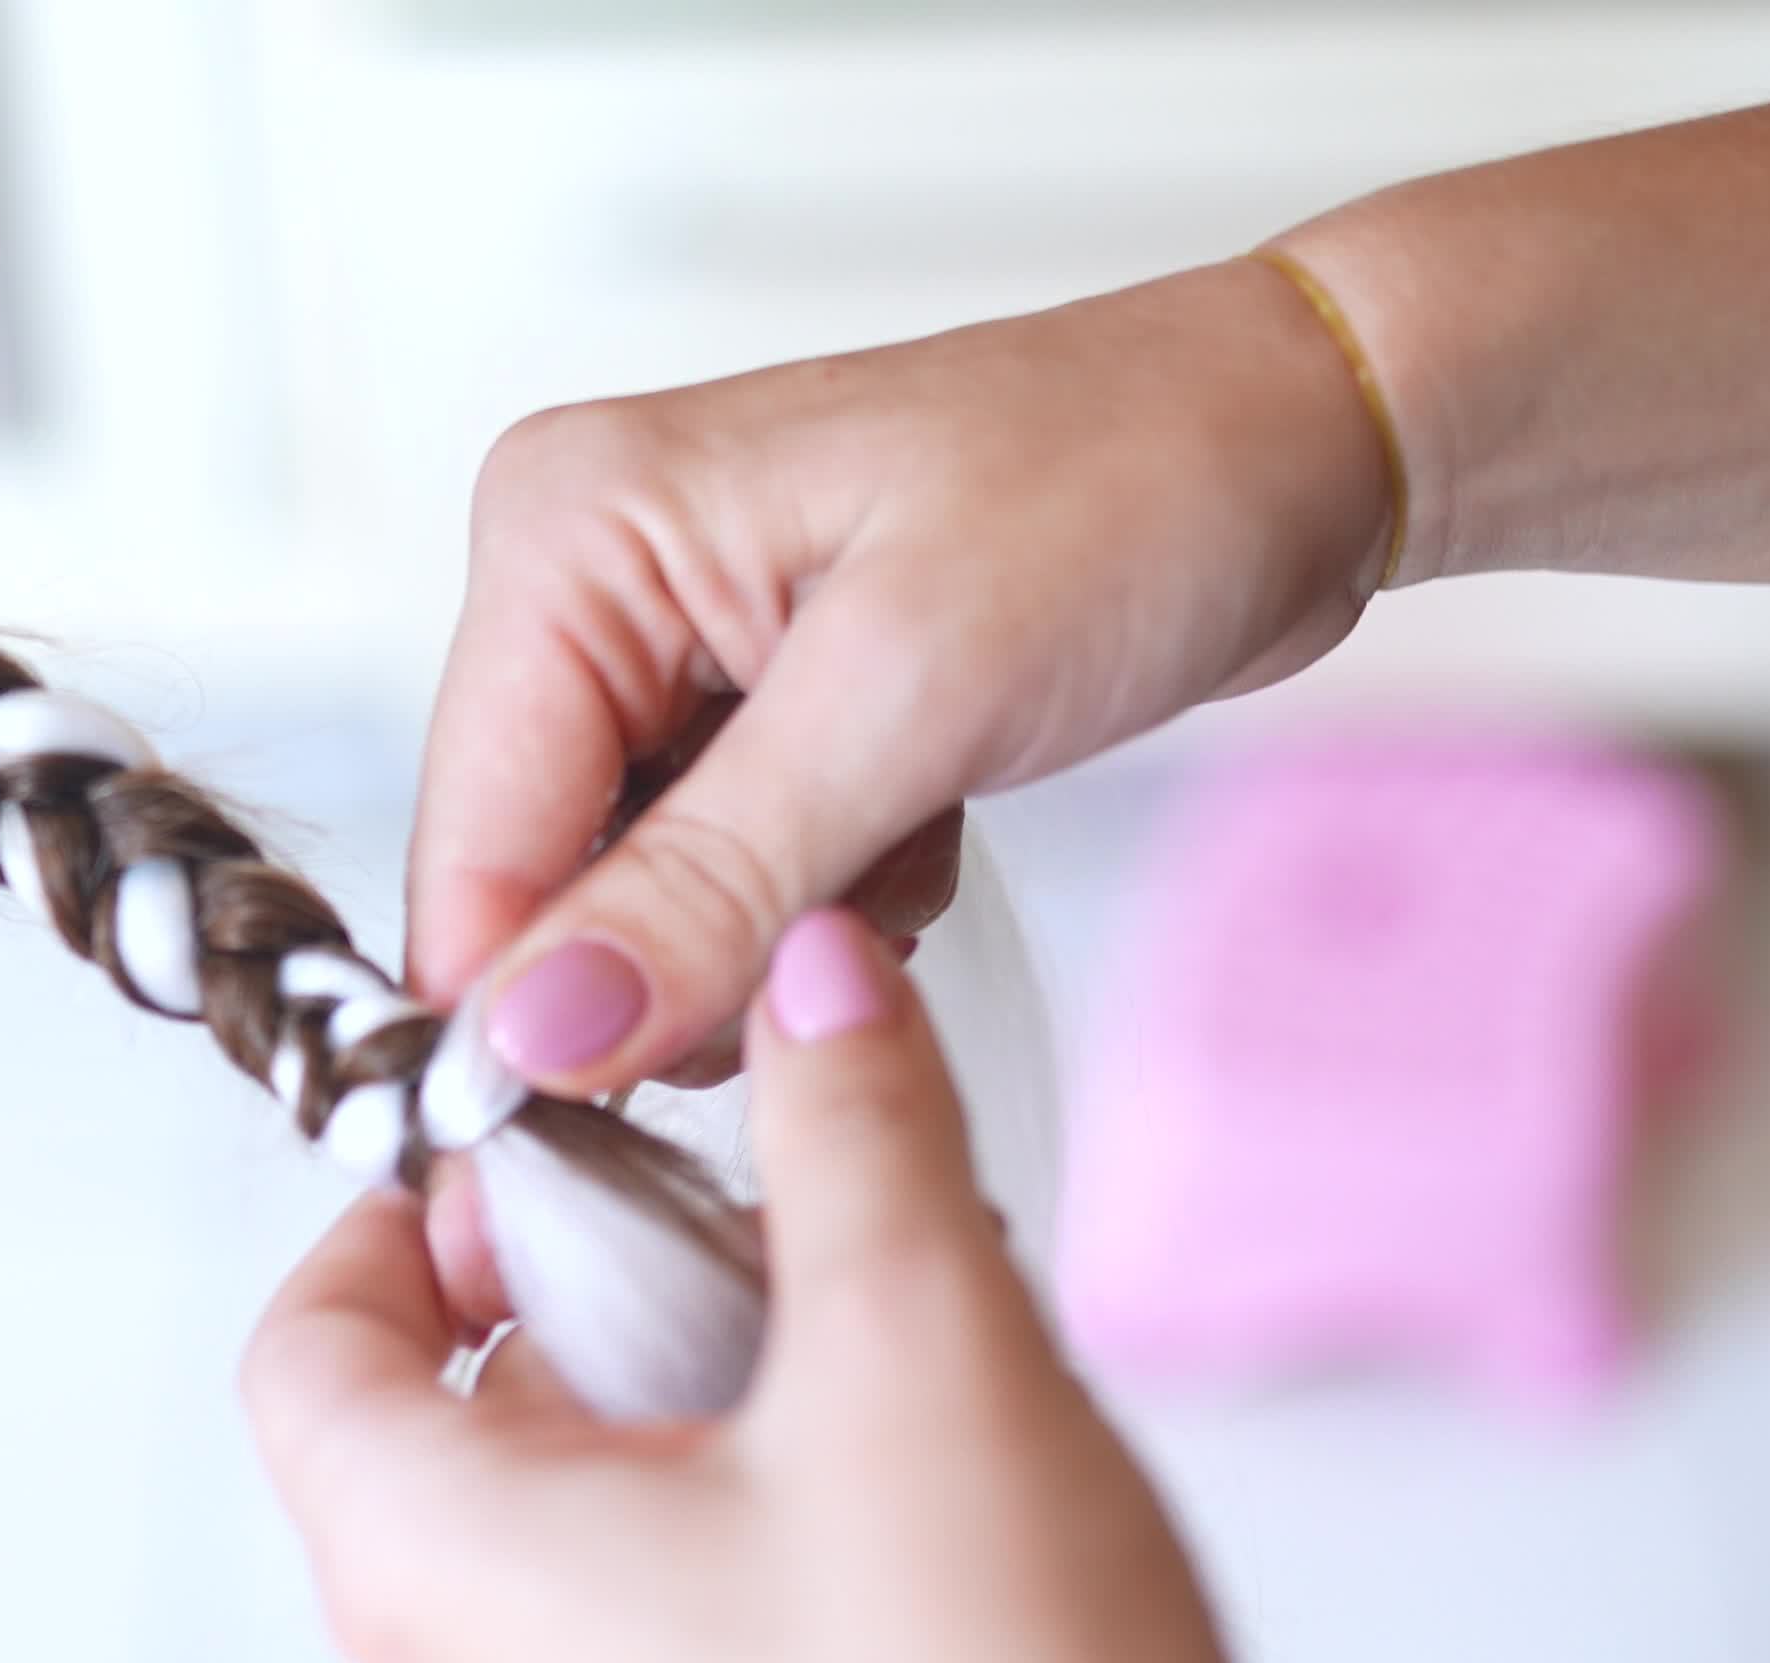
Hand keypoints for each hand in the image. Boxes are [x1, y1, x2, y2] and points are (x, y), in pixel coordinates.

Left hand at [246, 914, 1584, 1662]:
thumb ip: (855, 1126)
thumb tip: (812, 984)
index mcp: (447, 1572)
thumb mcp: (923, 1346)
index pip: (307, 1346)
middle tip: (762, 1246)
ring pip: (561, 1570)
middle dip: (594, 1309)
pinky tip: (905, 1560)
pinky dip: (729, 1583)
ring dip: (681, 1446)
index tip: (541, 1157)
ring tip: (869, 1390)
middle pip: (442, 1446)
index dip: (402, 1216)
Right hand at [406, 259, 1393, 1098]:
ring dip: (770, 933)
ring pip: (633, 907)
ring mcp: (662, 646)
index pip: (473, 843)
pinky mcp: (747, 708)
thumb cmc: (1134, 489)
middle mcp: (583, 578)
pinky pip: (721, 887)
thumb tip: (533, 1038)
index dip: (534, 1013)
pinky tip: (922, 821)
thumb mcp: (910, 699)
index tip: (644, 1115)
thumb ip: (704, 885)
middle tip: (850, 907)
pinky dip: (825, 902)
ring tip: (906, 832)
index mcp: (568, 529)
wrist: (1297, 440)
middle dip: (684, 956)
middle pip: (537, 885)